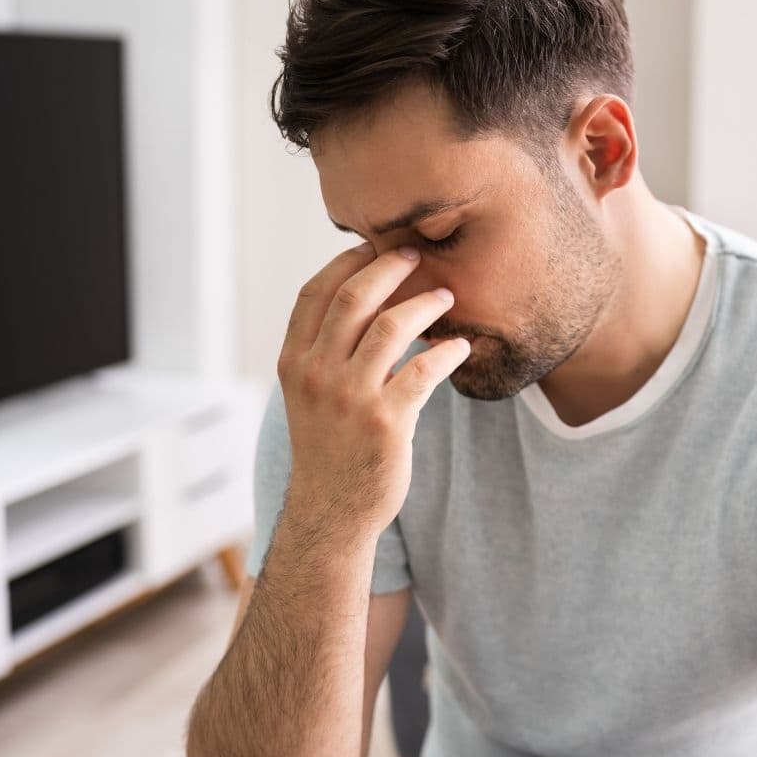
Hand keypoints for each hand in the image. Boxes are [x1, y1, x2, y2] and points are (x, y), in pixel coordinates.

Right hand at [276, 244, 471, 533]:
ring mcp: (351, 397)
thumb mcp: (309, 393)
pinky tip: (461, 346)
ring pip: (392, 326)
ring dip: (426, 304)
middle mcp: (317, 374)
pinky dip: (448, 351)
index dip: (344, 261)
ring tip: (448, 298)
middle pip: (353, 298)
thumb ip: (325, 349)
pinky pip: (425, 369)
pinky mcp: (386, 422)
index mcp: (294, 362)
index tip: (372, 245)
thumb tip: (360, 297)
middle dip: (389, 267)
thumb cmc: (329, 445)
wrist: (331, 511)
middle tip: (418, 254)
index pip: (314, 293)